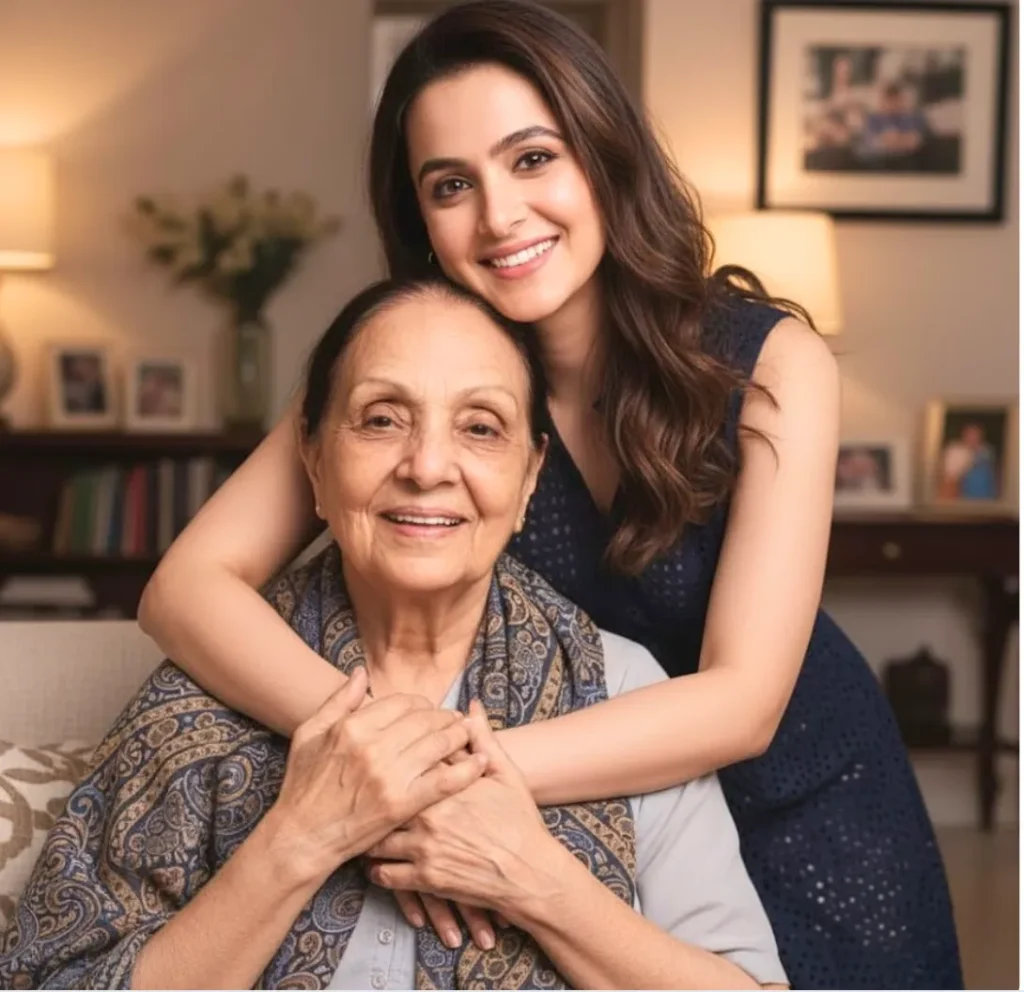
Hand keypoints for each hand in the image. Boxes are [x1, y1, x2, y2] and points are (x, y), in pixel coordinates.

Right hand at [266, 668, 487, 886]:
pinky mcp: (402, 804)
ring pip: (438, 744)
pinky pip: (444, 780)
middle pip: (425, 720)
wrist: (302, 838)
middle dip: (444, 716)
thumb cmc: (303, 786)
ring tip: (467, 734)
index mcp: (352, 727)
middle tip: (454, 719)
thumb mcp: (309, 735)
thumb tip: (360, 672)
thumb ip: (338, 701)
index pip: (402, 702)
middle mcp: (373, 748)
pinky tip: (480, 762)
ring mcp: (389, 777)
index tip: (428, 709)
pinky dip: (467, 769)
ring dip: (459, 735)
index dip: (421, 703)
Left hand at [366, 700, 561, 928]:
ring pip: (377, 837)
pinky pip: (384, 873)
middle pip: (384, 795)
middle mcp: (431, 813)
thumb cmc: (520, 821)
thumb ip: (484, 738)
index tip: (387, 759)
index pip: (408, 760)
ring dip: (370, 833)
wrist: (530, 873)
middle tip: (364, 791)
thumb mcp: (506, 774)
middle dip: (373, 793)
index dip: (394, 759)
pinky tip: (377, 861)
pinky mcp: (425, 878)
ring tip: (367, 828)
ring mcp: (425, 847)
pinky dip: (376, 868)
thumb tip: (469, 707)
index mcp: (447, 783)